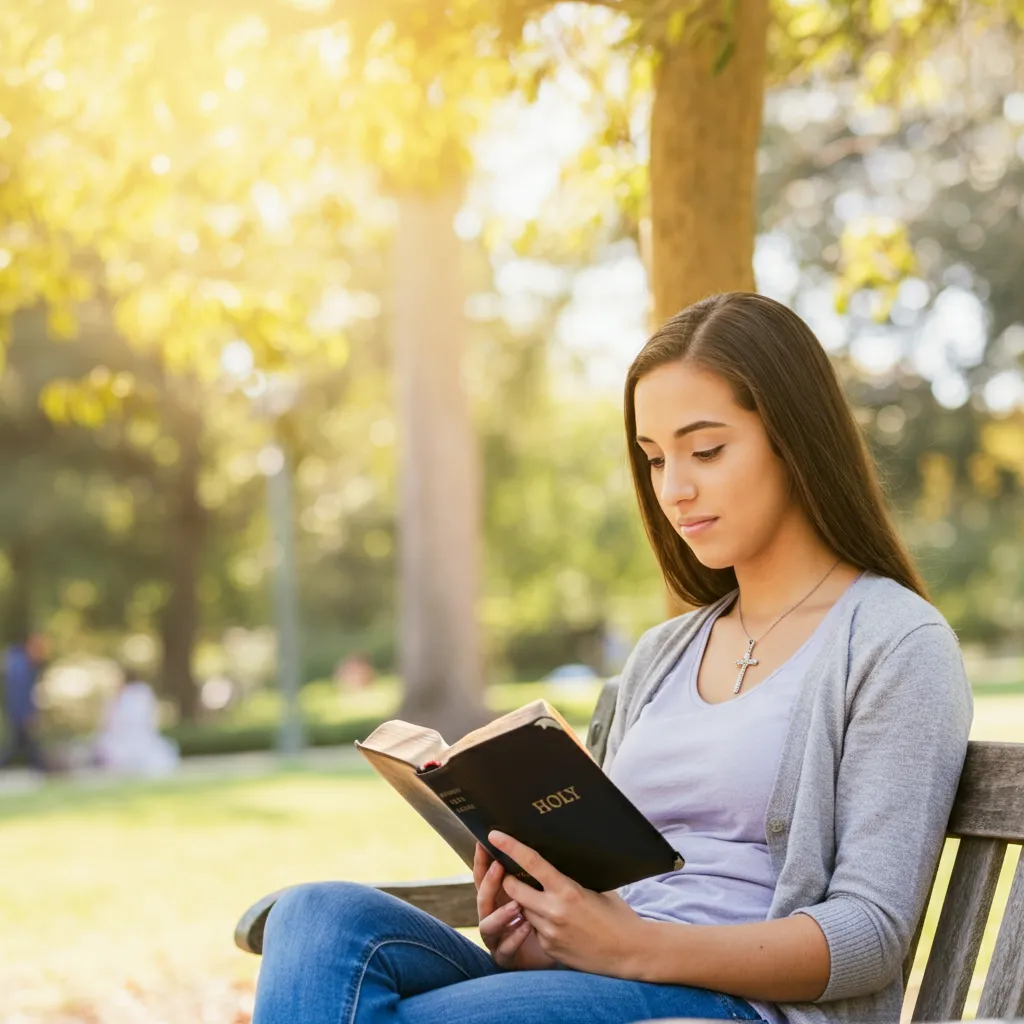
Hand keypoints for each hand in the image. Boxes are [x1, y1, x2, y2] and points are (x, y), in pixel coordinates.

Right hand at [472, 842, 558, 970]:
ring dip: (500, 914)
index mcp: (500, 897)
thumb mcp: (544, 892)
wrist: (563, 952)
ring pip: (487, 926)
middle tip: (500, 867)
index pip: (484, 876)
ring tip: (516, 905)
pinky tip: (526, 928)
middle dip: (489, 882)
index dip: (482, 860)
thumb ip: (533, 874)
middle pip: (483, 898)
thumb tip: (535, 839)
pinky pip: (504, 950)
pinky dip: (513, 938)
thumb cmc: (555, 916)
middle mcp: (494, 915)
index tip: (485, 842)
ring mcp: (497, 938)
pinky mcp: (506, 958)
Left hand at [488, 830, 649, 977]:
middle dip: (508, 878)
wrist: (631, 952)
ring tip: (542, 898)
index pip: (531, 862)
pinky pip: (534, 930)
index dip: (510, 847)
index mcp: (568, 890)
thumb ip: (572, 877)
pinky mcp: (550, 949)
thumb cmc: (618, 915)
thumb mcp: (598, 887)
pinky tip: (558, 923)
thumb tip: (554, 862)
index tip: (495, 835)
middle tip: (509, 870)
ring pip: (522, 909)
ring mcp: (550, 932)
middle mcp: (554, 911)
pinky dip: (538, 923)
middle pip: (513, 888)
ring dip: (525, 902)